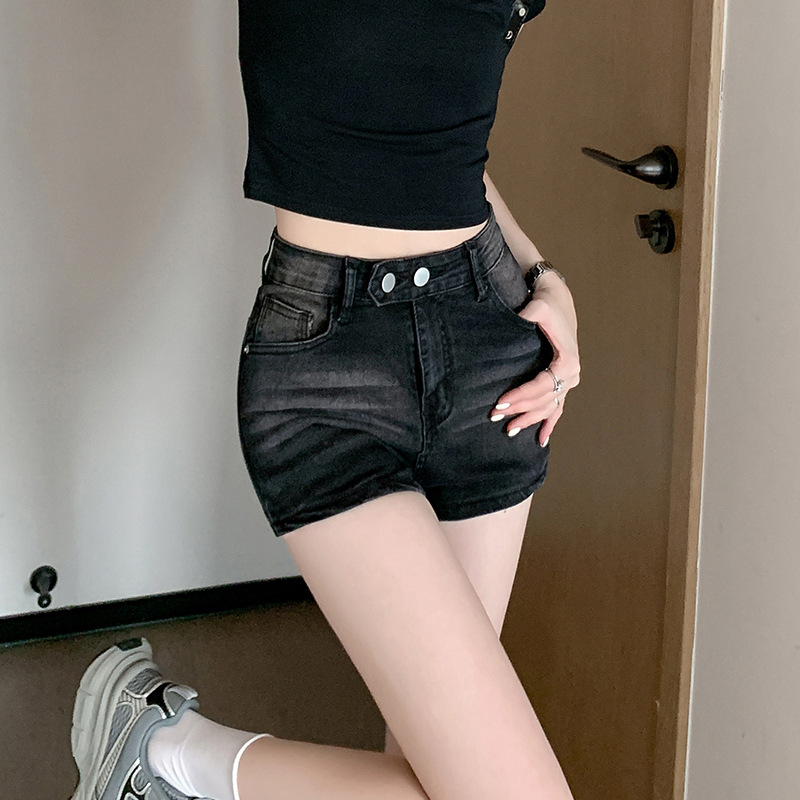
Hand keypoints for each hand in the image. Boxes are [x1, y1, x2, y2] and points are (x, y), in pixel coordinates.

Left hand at [489, 274, 580, 445]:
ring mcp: (569, 381)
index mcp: (567, 361)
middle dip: (519, 409)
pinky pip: (557, 408)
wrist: (557, 300)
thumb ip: (529, 314)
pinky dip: (549, 424)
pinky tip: (541, 439)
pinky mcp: (563, 382)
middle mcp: (571, 375)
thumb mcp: (539, 307)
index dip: (520, 396)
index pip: (540, 385)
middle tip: (494, 415)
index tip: (500, 401)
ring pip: (548, 407)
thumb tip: (516, 320)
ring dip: (529, 420)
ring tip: (509, 430)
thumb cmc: (547, 304)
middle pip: (542, 400)